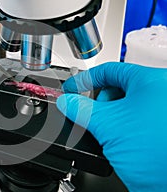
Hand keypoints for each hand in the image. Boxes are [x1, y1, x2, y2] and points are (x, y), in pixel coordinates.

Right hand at [56, 62, 166, 190]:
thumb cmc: (159, 153)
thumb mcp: (107, 126)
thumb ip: (81, 109)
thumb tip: (67, 101)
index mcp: (152, 81)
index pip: (110, 70)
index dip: (85, 79)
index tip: (72, 88)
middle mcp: (161, 93)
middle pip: (118, 86)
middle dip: (99, 100)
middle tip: (89, 113)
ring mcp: (161, 112)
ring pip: (126, 105)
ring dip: (109, 116)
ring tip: (105, 130)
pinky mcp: (159, 130)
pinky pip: (134, 120)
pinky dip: (120, 126)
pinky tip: (117, 139)